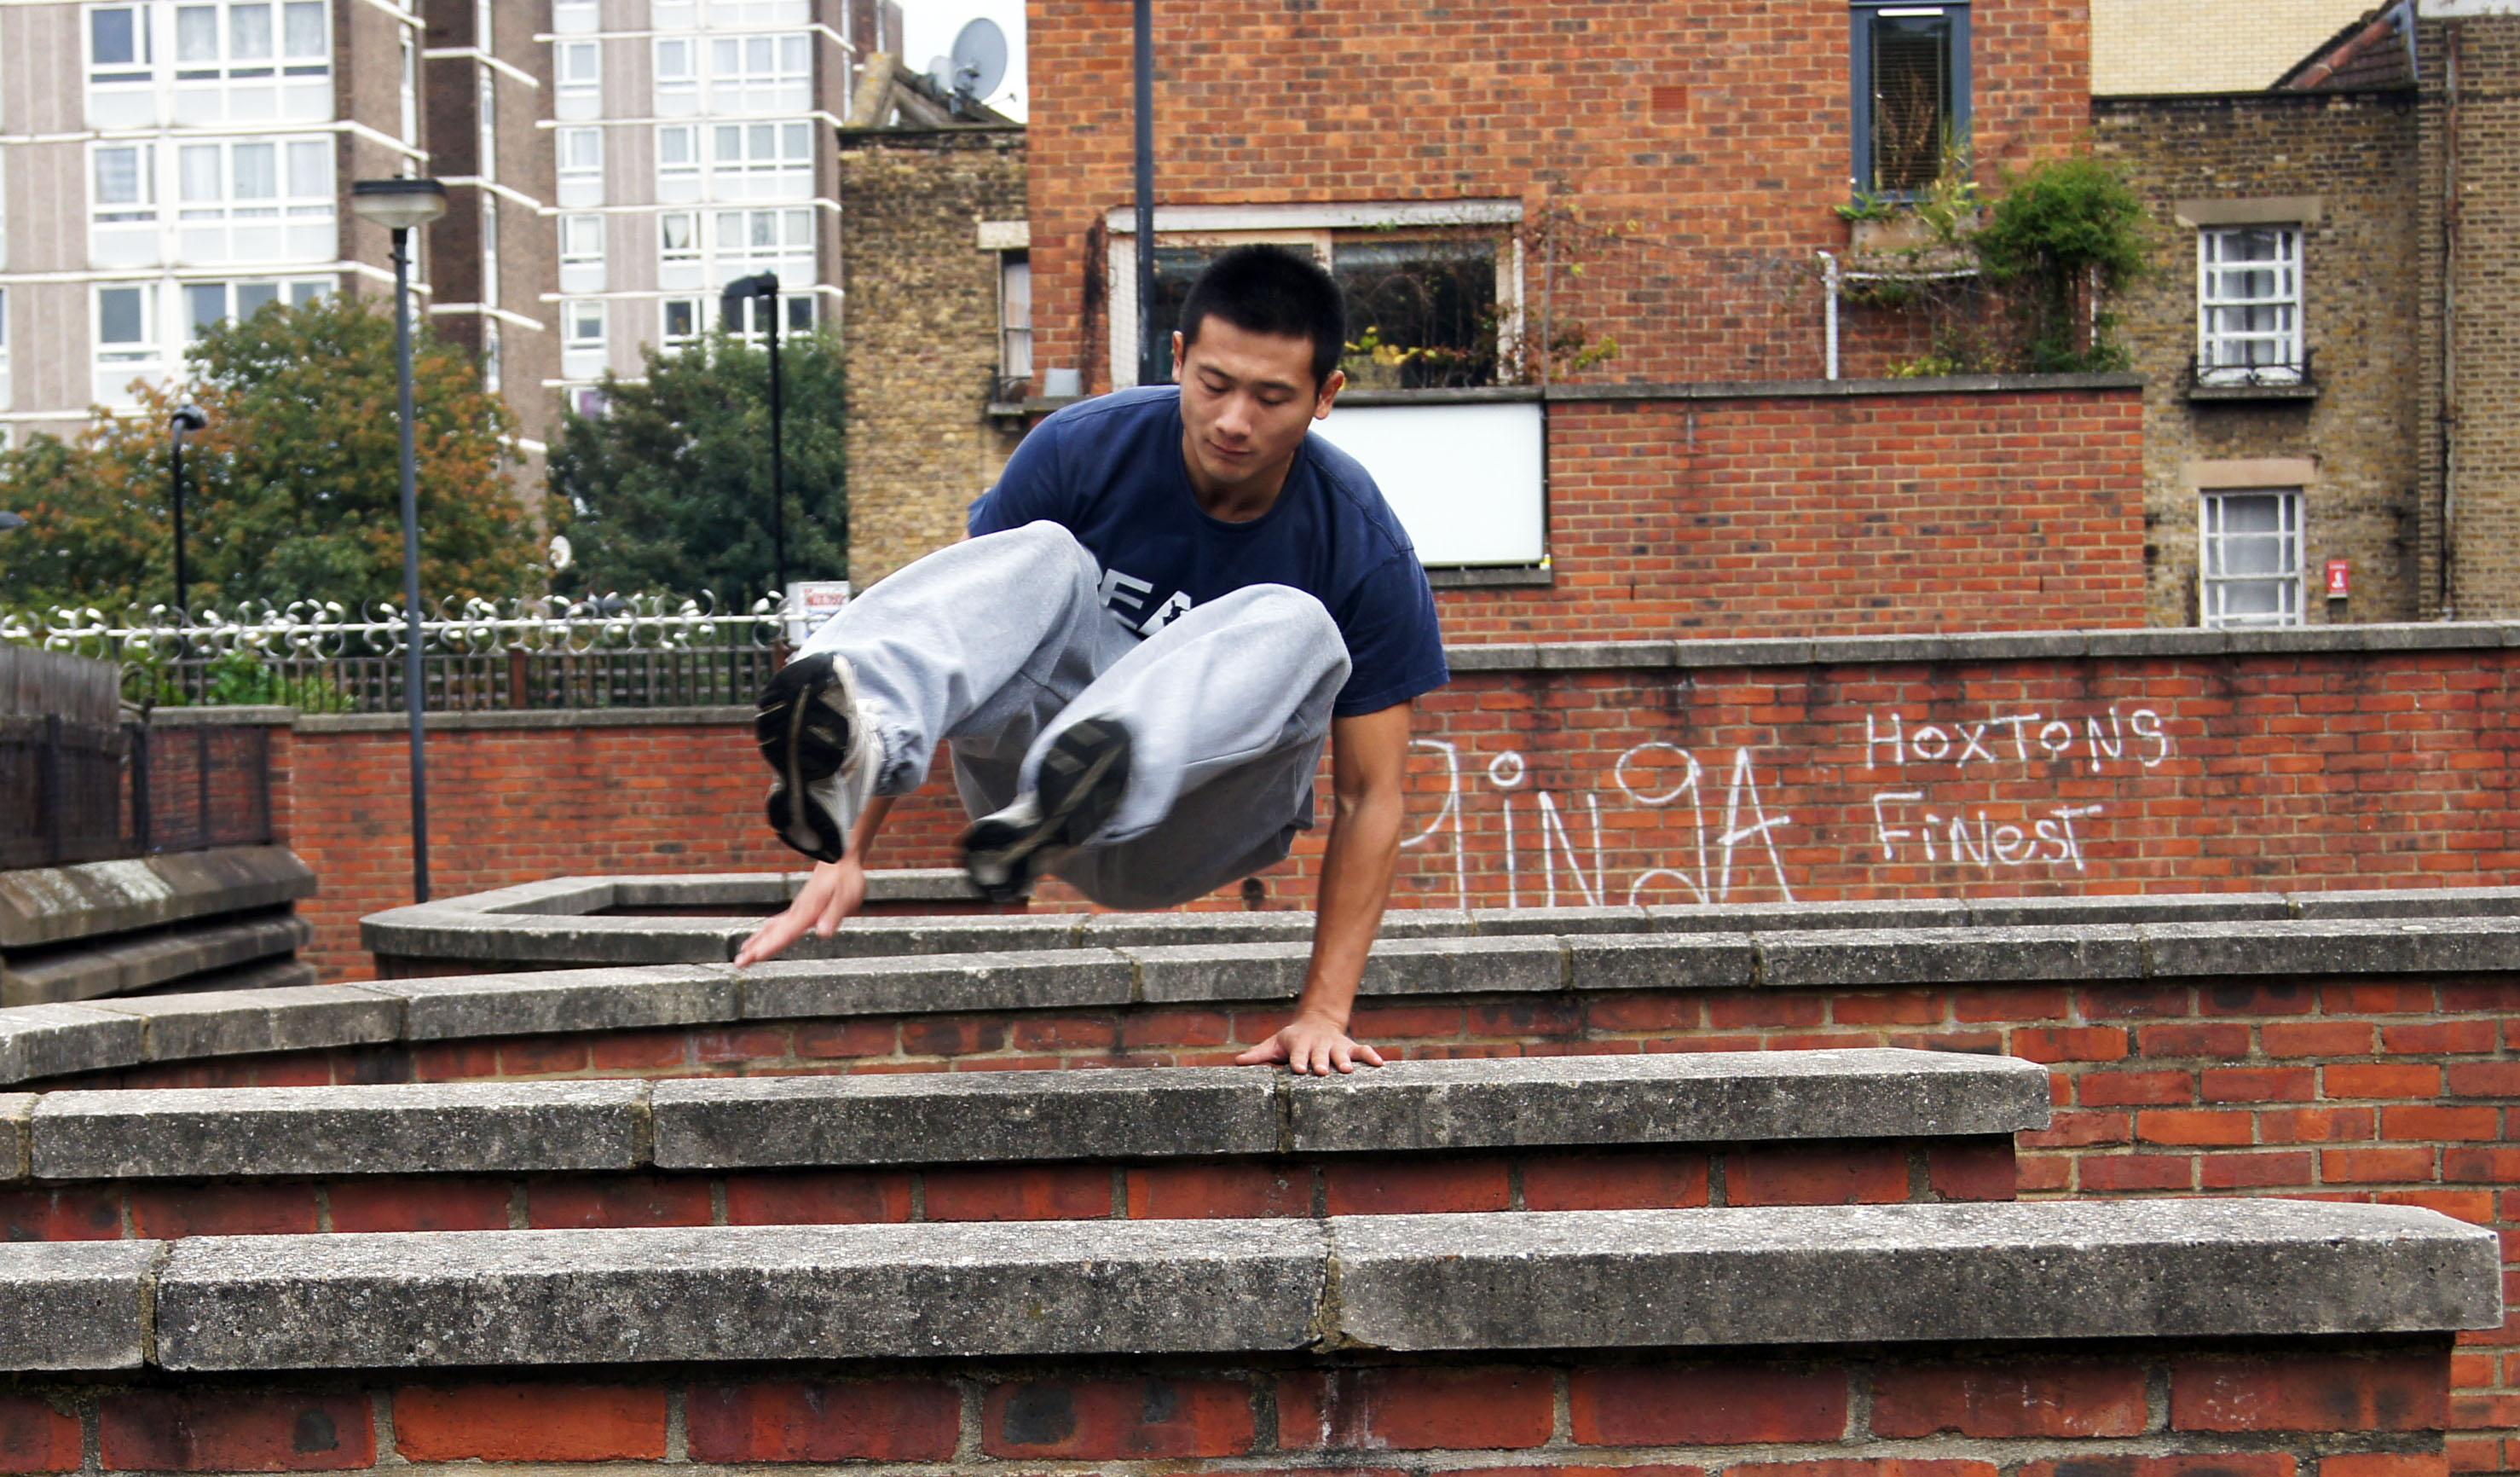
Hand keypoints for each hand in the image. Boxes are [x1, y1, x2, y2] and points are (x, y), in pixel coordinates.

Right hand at [735, 859, 865, 966]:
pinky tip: (757, 940)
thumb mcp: (846, 898)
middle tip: (738, 963)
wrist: (839, 858)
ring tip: (742, 955)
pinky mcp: (798, 909)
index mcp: (807, 911)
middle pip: (772, 933)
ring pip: (771, 929)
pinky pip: (776, 924)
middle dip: (755, 949)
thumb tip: (824, 933)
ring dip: (756, 942)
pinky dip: (764, 934)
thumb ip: (833, 915)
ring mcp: (795, 910)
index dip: (771, 946)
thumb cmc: (845, 878)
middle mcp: (797, 912)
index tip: (755, 957)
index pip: (786, 933)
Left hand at [1234, 1009, 1387, 1075]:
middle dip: (1322, 1062)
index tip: (1300, 1069)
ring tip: (1349, 1071)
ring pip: (1341, 1053)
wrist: (1316, 1022)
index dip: (1299, 1060)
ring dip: (1345, 1061)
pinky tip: (1380, 1064)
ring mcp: (1335, 1046)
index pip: (1298, 1054)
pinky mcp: (1350, 1048)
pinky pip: (1362, 1051)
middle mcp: (1319, 1045)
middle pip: (1321, 1055)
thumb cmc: (1291, 1040)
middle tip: (1323, 1071)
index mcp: (1299, 1045)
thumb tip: (1237, 1062)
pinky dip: (1371, 1056)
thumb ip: (1258, 1055)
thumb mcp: (1274, 1044)